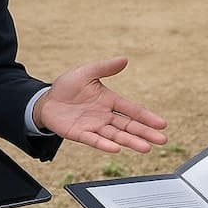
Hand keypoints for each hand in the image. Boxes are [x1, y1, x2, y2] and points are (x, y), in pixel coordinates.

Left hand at [34, 57, 167, 153]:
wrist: (45, 100)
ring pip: (116, 135)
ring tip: (146, 148)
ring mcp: (94, 126)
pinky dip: (105, 144)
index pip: (132, 110)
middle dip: (145, 133)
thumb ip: (104, 67)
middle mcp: (105, 115)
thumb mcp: (86, 73)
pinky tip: (117, 148)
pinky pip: (95, 140)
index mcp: (109, 100)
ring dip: (131, 142)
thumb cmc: (67, 86)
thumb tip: (124, 59)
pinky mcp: (80, 134)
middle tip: (162, 140)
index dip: (147, 117)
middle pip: (129, 126)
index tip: (162, 124)